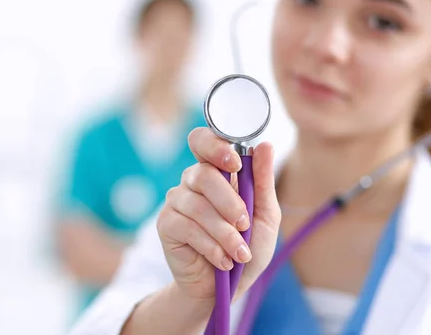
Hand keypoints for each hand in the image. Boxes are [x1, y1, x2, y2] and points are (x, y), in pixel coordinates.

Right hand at [157, 127, 281, 303]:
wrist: (226, 288)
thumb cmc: (246, 248)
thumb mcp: (265, 216)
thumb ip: (263, 181)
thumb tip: (264, 145)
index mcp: (216, 171)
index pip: (203, 141)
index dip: (215, 146)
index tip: (235, 165)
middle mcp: (192, 182)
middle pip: (204, 174)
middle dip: (229, 203)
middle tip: (244, 224)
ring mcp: (176, 202)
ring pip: (197, 205)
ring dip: (224, 233)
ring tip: (239, 253)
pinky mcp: (166, 224)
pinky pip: (186, 227)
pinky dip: (210, 246)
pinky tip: (222, 260)